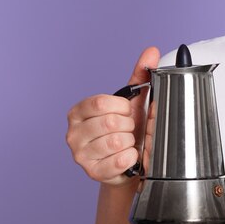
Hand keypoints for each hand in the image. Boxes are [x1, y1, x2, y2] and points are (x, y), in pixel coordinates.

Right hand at [65, 46, 160, 186]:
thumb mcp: (132, 102)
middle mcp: (73, 133)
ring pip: (116, 142)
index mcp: (78, 111)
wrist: (128, 163)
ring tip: (128, 143)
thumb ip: (140, 76)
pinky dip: (131, 157)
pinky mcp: (92, 172)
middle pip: (110, 123)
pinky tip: (128, 156)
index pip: (102, 103)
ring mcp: (80, 155)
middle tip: (129, 130)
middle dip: (128, 126)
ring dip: (131, 142)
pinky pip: (120, 160)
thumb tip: (151, 51)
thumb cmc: (127, 129)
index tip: (127, 111)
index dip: (122, 108)